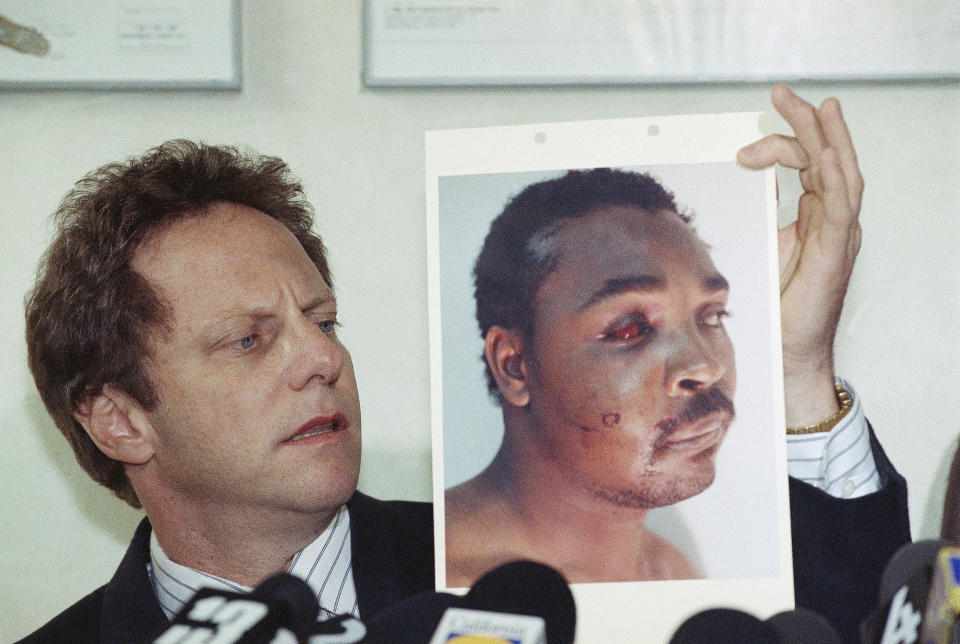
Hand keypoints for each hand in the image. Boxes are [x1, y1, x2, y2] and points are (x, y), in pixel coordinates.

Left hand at [737, 84, 862, 425]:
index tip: (742, 147)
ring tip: (817, 105)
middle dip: (807, 122)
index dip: (779, 145)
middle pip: (826, 157)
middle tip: (782, 93)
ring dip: (828, 137)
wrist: (787, 348)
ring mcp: (838, 234)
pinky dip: (836, 177)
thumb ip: (762, 209)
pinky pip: (842, 207)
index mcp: (815, 216)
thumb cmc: (778, 303)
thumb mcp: (764, 244)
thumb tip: (749, 175)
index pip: (806, 164)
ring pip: (841, 173)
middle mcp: (832, 219)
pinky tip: (826, 154)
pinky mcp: (836, 251)